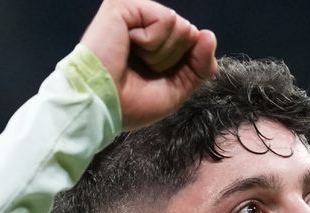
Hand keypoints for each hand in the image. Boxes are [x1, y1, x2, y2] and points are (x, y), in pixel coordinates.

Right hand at [79, 0, 218, 130]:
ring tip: (133, 59)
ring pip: (181, 26)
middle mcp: (144, 23)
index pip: (193, 43)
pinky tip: (129, 46)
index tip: (156, 78)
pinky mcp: (126, 5)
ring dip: (162, 54)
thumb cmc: (130, 103)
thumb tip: (208, 35)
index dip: (185, 65)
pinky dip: (153, 42)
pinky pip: (167, 19)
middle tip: (141, 70)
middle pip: (190, 33)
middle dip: (172, 60)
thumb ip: (199, 66)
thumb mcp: (176, 89)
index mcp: (153, 42)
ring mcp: (135, 11)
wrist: (101, 105)